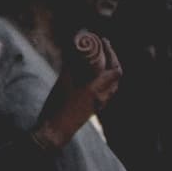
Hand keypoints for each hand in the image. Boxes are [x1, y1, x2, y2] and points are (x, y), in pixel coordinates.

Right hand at [33, 32, 121, 149]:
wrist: (55, 130)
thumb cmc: (58, 104)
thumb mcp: (63, 81)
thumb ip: (71, 63)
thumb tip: (73, 46)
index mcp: (97, 89)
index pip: (116, 70)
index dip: (112, 53)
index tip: (104, 41)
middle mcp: (102, 97)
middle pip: (116, 77)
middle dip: (112, 60)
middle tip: (104, 47)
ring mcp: (99, 104)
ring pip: (112, 85)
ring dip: (109, 70)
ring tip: (100, 59)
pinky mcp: (93, 109)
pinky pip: (105, 92)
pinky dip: (103, 81)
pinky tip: (92, 76)